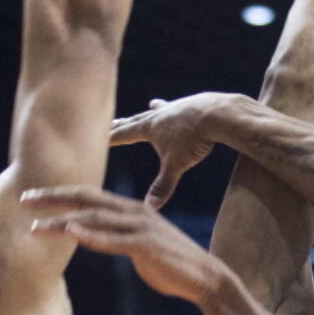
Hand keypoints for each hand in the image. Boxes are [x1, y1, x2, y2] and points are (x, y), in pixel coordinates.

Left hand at [24, 185, 223, 303]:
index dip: (59, 194)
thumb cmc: (171, 264)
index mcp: (130, 210)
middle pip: (86, 199)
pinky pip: (113, 239)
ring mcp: (141, 227)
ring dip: (63, 222)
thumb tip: (94, 239)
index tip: (32, 197)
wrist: (204, 278)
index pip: (89, 196)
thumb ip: (117, 238)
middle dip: (53, 198)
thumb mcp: (139, 246)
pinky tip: (71, 232)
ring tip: (36, 226)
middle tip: (24, 200)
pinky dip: (91, 235)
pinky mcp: (146, 246)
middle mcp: (134, 212)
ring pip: (94, 218)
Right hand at [110, 92, 230, 207]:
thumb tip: (148, 210)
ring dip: (153, 111)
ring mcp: (176, 107)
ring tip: (151, 105)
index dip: (109, 137)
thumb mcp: (175, 166)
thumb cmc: (193, 140)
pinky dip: (179, 108)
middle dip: (124, 124)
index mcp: (149, 128)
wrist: (216, 114)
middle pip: (137, 120)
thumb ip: (162, 186)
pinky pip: (182, 107)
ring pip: (161, 110)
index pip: (123, 134)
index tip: (96, 138)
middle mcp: (159, 115)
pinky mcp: (194, 104)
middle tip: (113, 122)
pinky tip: (184, 106)